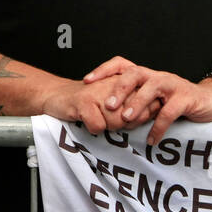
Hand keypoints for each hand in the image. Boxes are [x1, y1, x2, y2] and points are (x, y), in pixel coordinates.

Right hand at [39, 72, 159, 133]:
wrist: (56, 96)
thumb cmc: (88, 102)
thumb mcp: (113, 101)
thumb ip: (133, 104)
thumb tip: (156, 112)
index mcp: (122, 83)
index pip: (146, 104)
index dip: (141, 116)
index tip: (130, 118)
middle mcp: (112, 85)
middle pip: (133, 116)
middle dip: (126, 124)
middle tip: (110, 119)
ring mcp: (97, 93)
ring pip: (117, 122)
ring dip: (108, 127)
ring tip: (97, 118)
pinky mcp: (83, 102)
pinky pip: (98, 126)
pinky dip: (93, 128)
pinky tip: (86, 120)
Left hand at [84, 56, 211, 144]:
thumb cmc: (182, 104)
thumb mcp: (157, 101)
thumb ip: (139, 104)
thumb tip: (111, 117)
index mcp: (148, 75)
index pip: (122, 65)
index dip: (104, 70)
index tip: (88, 81)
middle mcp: (158, 76)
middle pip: (134, 73)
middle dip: (119, 88)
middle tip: (107, 105)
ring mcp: (173, 85)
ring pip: (151, 89)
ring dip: (137, 103)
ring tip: (126, 119)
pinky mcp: (186, 98)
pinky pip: (169, 112)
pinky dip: (158, 126)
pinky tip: (152, 140)